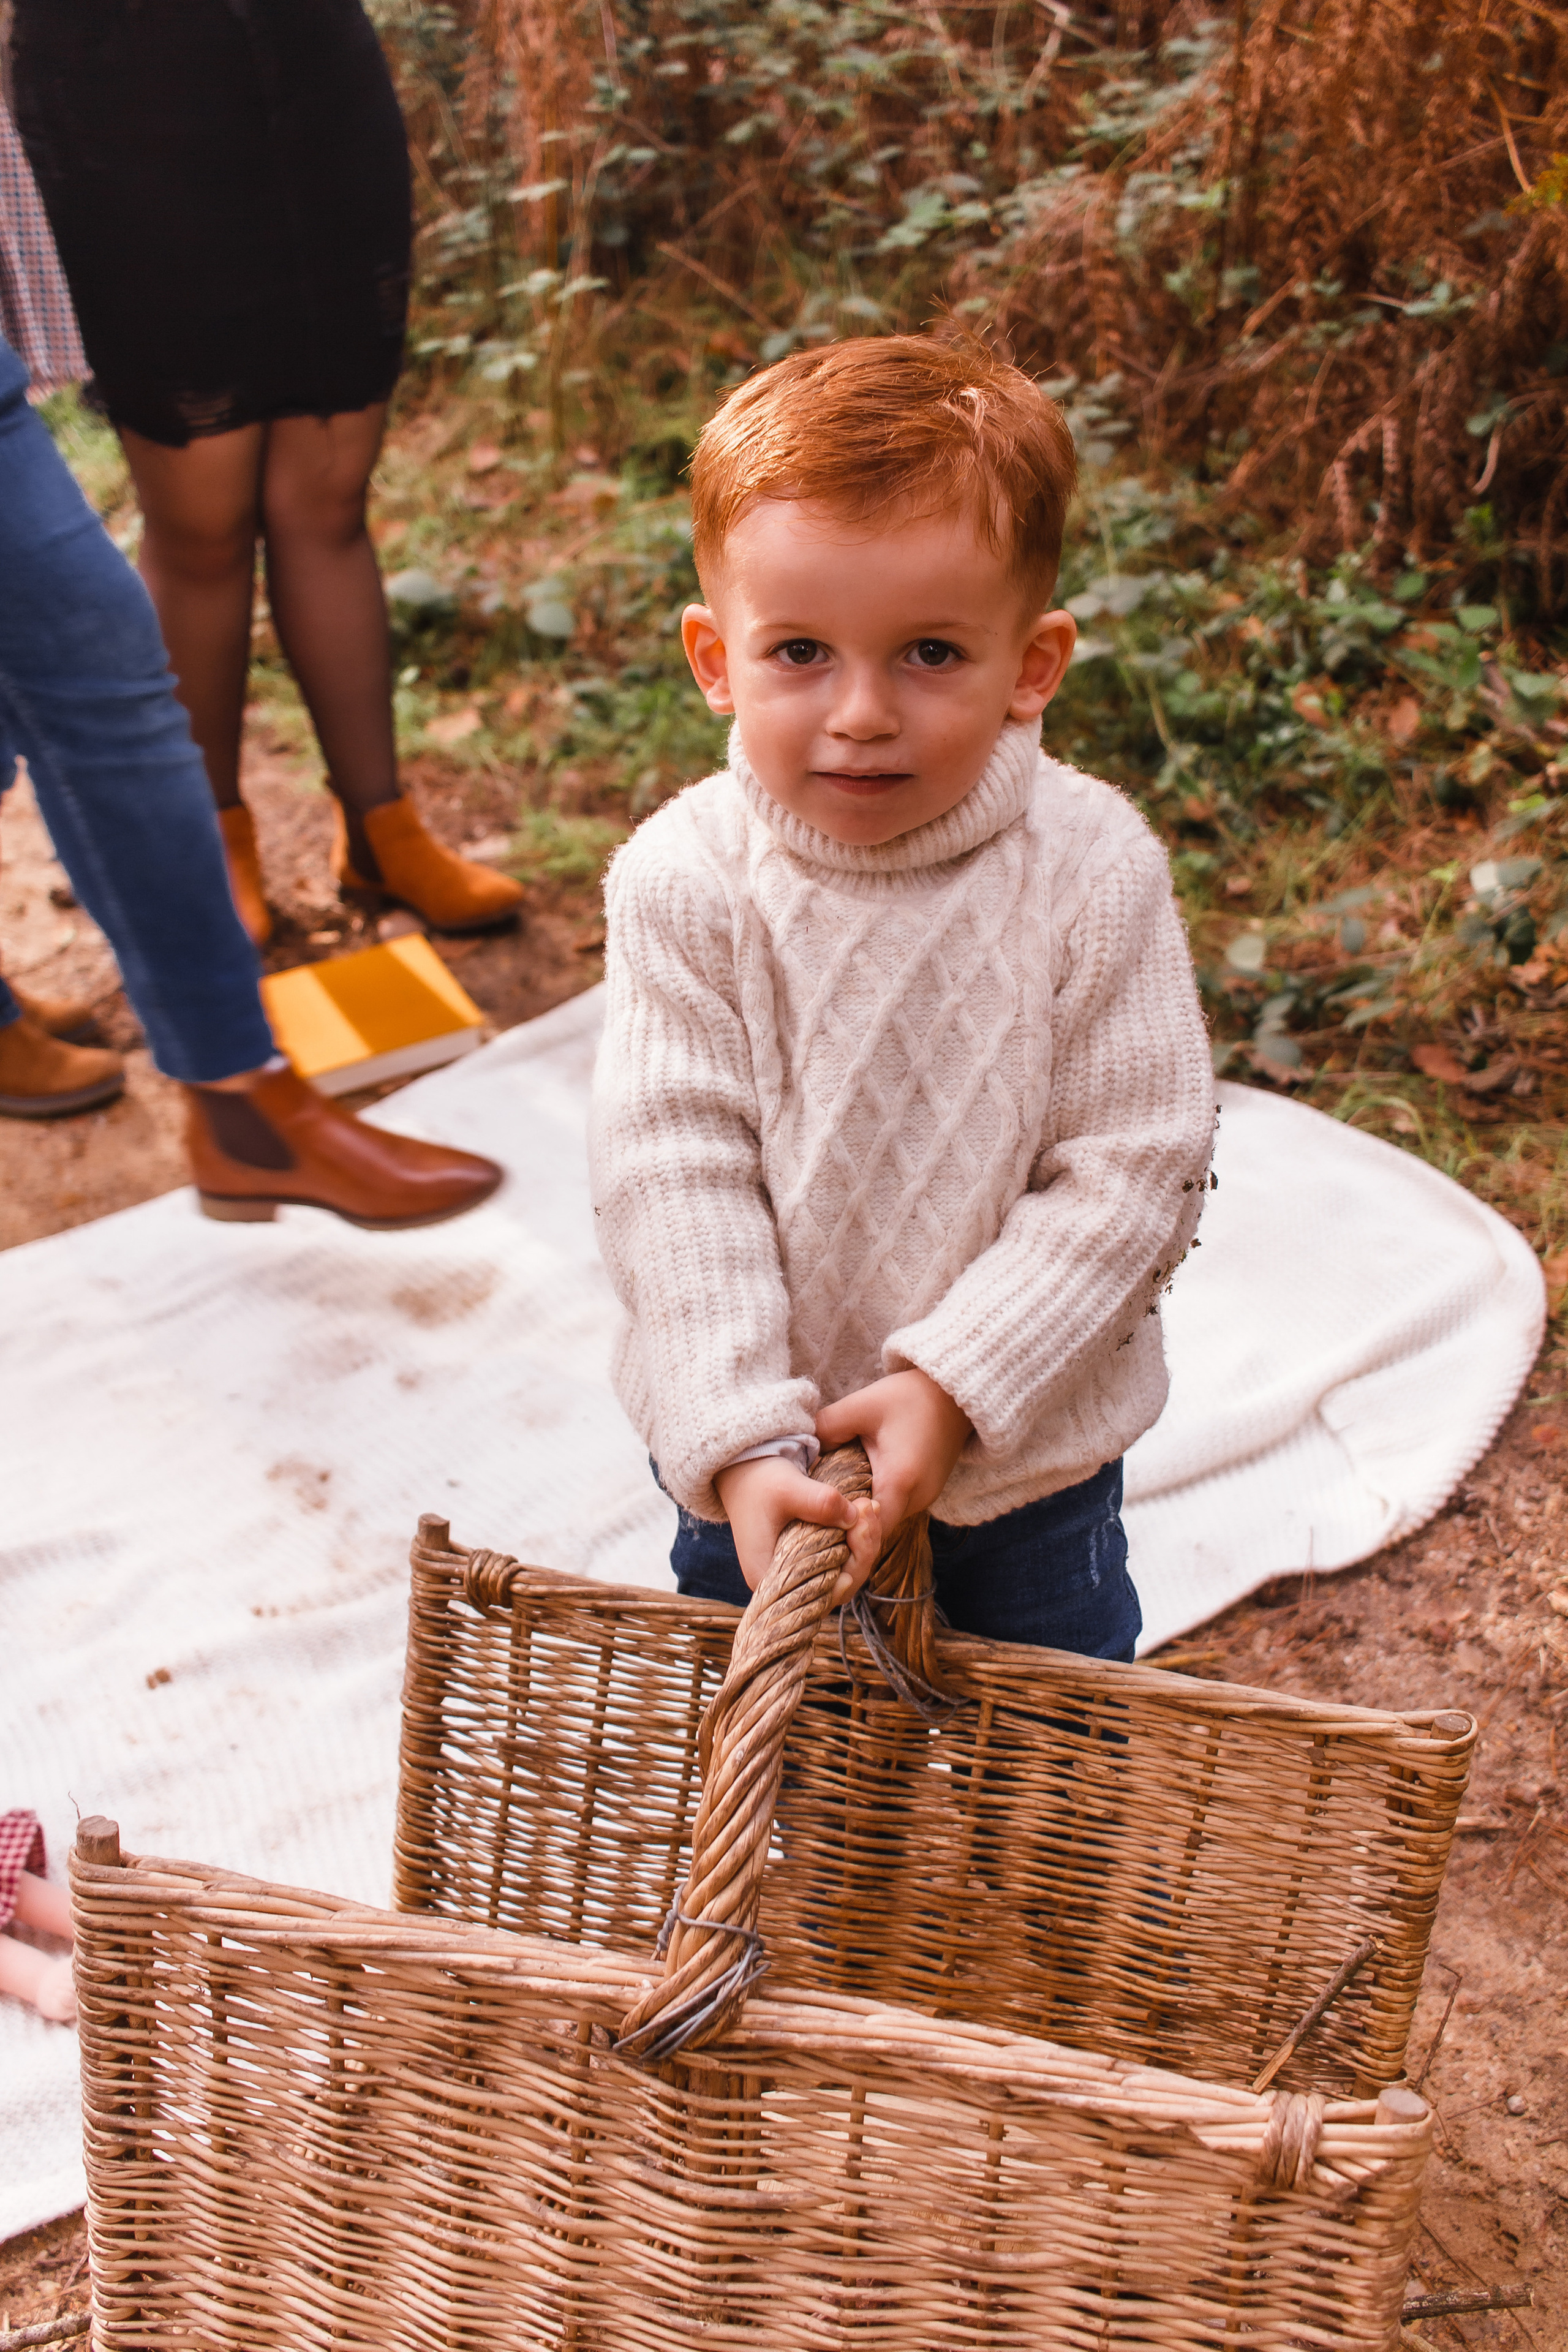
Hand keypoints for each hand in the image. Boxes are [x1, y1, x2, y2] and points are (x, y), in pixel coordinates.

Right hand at [714, 1455, 881, 1603]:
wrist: (746, 1471)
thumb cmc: (759, 1482)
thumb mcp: (787, 1488)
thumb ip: (820, 1503)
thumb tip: (855, 1517)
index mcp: (770, 1575)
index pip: (821, 1591)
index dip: (851, 1568)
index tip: (861, 1531)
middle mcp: (785, 1581)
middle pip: (839, 1584)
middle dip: (863, 1549)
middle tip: (869, 1509)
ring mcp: (799, 1570)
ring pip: (844, 1570)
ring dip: (863, 1541)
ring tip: (870, 1506)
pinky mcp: (810, 1556)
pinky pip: (841, 1556)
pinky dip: (856, 1536)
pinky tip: (865, 1511)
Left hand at [814, 1368, 971, 1531]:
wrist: (954, 1393)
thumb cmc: (909, 1396)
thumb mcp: (861, 1405)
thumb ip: (827, 1428)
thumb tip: (802, 1452)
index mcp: (900, 1481)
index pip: (868, 1532)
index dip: (842, 1532)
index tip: (819, 1519)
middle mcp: (918, 1498)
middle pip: (876, 1531)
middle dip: (847, 1526)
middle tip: (818, 1512)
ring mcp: (926, 1498)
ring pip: (886, 1522)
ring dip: (862, 1515)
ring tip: (833, 1499)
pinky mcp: (927, 1492)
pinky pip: (896, 1509)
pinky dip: (876, 1504)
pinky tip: (857, 1487)